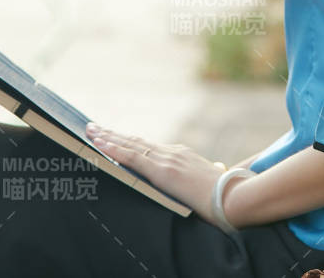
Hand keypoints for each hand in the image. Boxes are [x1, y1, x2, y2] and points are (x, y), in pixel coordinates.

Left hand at [83, 122, 248, 228]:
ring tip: (90, 132)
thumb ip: (204, 173)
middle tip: (93, 128)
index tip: (113, 136)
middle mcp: (172, 153)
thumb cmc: (225, 194)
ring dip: (108, 138)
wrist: (232, 196)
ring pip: (131, 146)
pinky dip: (114, 150)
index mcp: (181, 155)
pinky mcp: (162, 171)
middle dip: (113, 135)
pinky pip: (133, 158)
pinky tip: (100, 145)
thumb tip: (211, 170)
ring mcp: (167, 160)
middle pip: (136, 141)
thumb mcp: (210, 180)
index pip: (148, 147)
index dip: (128, 141)